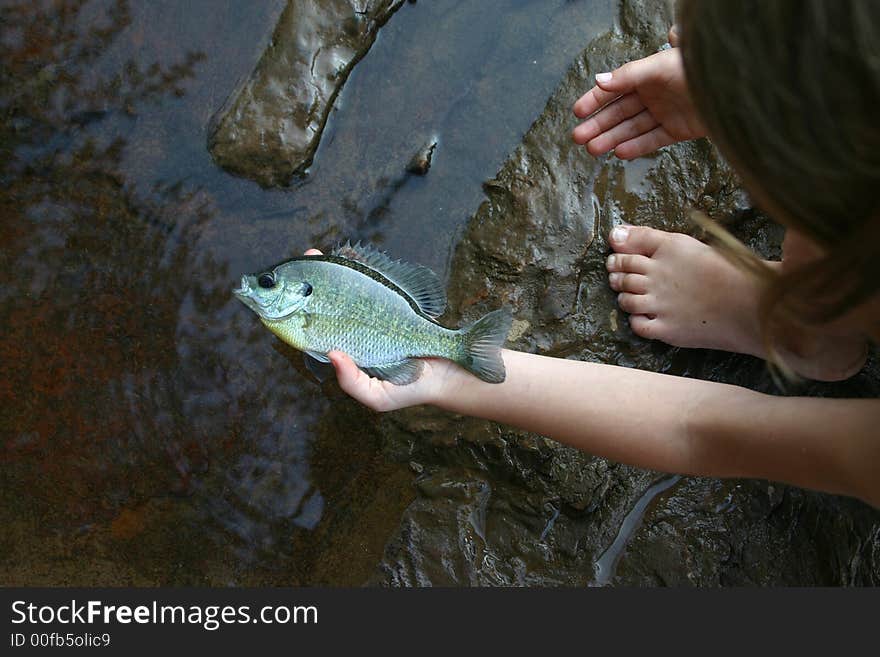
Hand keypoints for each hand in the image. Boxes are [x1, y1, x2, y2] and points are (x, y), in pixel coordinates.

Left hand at [304, 248, 464, 410]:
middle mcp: (358, 330)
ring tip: (326, 252)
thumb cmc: (409, 389)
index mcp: (348, 350)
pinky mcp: (395, 303)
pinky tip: (353, 257)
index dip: (304, 307)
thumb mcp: (377, 397)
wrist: (450, 373)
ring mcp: (376, 314)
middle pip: (331, 301)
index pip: (319, 326)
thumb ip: (353, 382)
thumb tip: (332, 354)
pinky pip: (377, 282)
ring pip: (351, 288)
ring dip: (338, 268)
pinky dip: (365, 269)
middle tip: (310, 255)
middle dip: (317, 278)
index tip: (295, 287)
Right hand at [571, 45, 705, 159]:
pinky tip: (619, 153)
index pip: (615, 88)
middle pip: (620, 111)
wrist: (733, 88)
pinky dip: (636, 147)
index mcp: (648, 74)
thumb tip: (599, 80)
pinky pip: (652, 140)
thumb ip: (629, 74)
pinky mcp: (678, 130)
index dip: (595, 100)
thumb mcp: (659, 66)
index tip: (577, 111)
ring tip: (593, 149)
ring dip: (611, 138)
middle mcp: (654, 94)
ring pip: (632, 128)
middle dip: (598, 124)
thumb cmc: (699, 68)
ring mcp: (665, 113)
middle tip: (578, 137)